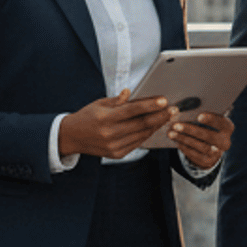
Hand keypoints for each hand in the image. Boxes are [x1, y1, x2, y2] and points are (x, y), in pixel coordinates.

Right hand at [58, 89, 172, 159]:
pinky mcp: (117, 154)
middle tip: (173, 109)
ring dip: (156, 125)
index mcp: (105, 118)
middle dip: (160, 116)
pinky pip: (137, 143)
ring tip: (167, 117)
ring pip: (142, 135)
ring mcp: (114, 146)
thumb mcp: (99, 104)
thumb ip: (117, 100)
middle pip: (141, 124)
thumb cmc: (87, 116)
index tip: (164, 100)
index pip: (132, 110)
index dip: (149, 105)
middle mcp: (110, 134)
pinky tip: (155, 126)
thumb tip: (131, 92)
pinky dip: (147, 134)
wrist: (72, 137)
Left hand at [166, 108, 232, 168]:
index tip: (198, 116)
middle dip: (191, 130)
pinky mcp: (207, 161)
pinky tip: (176, 141)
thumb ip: (204, 111)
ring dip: (184, 139)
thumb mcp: (209, 118)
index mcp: (228, 127)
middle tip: (176, 125)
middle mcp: (225, 142)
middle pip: (209, 136)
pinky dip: (184, 147)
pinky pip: (195, 155)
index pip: (222, 122)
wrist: (211, 147)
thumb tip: (189, 101)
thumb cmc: (208, 126)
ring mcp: (217, 153)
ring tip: (172, 133)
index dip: (211, 119)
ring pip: (201, 147)